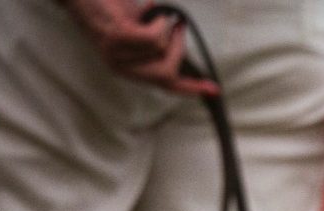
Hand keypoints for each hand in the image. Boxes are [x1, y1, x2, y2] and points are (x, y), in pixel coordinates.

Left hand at [65, 0, 218, 95]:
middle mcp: (120, 67)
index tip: (214, 90)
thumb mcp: (136, 31)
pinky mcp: (118, 37)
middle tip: (178, 27)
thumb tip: (178, 48)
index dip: (191, 87)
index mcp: (126, 68)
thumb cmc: (109, 7)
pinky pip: (155, 36)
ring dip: (165, 27)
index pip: (164, 85)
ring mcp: (117, 54)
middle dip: (179, 49)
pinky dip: (158, 20)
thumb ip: (154, 44)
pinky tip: (149, 8)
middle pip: (167, 73)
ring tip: (154, 13)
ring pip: (162, 49)